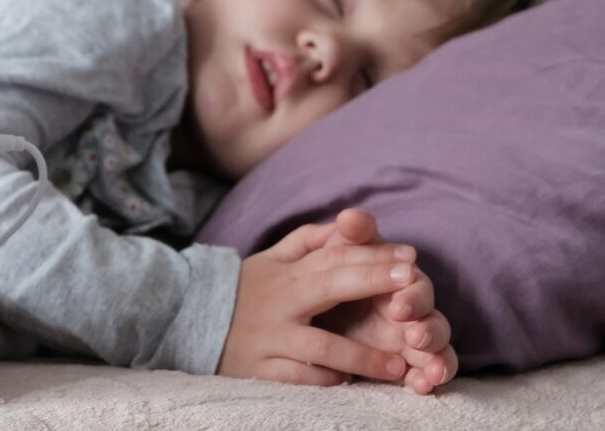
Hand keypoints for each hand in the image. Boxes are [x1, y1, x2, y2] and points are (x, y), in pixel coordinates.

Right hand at [217, 217, 416, 384]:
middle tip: (413, 286)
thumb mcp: (271, 258)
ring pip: (321, 347)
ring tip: (399, 366)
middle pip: (331, 288)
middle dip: (373, 283)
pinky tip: (350, 381)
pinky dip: (326, 380)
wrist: (191, 322)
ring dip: (362, 356)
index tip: (409, 257)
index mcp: (287, 275)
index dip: (373, 256)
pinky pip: (300, 379)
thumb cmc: (245, 290)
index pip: (335, 258)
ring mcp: (271, 339)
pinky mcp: (261, 370)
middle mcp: (280, 305)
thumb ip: (310, 241)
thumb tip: (347, 223)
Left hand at [314, 209, 458, 393]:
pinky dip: (429, 379)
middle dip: (427, 326)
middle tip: (413, 335)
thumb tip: (350, 216)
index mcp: (398, 281)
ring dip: (437, 357)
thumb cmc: (338, 276)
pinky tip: (424, 386)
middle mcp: (411, 310)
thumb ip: (349, 238)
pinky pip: (426, 374)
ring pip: (438, 347)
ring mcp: (411, 339)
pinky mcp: (406, 365)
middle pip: (433, 317)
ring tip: (429, 369)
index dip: (410, 291)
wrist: (319, 309)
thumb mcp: (339, 256)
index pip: (414, 283)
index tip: (398, 301)